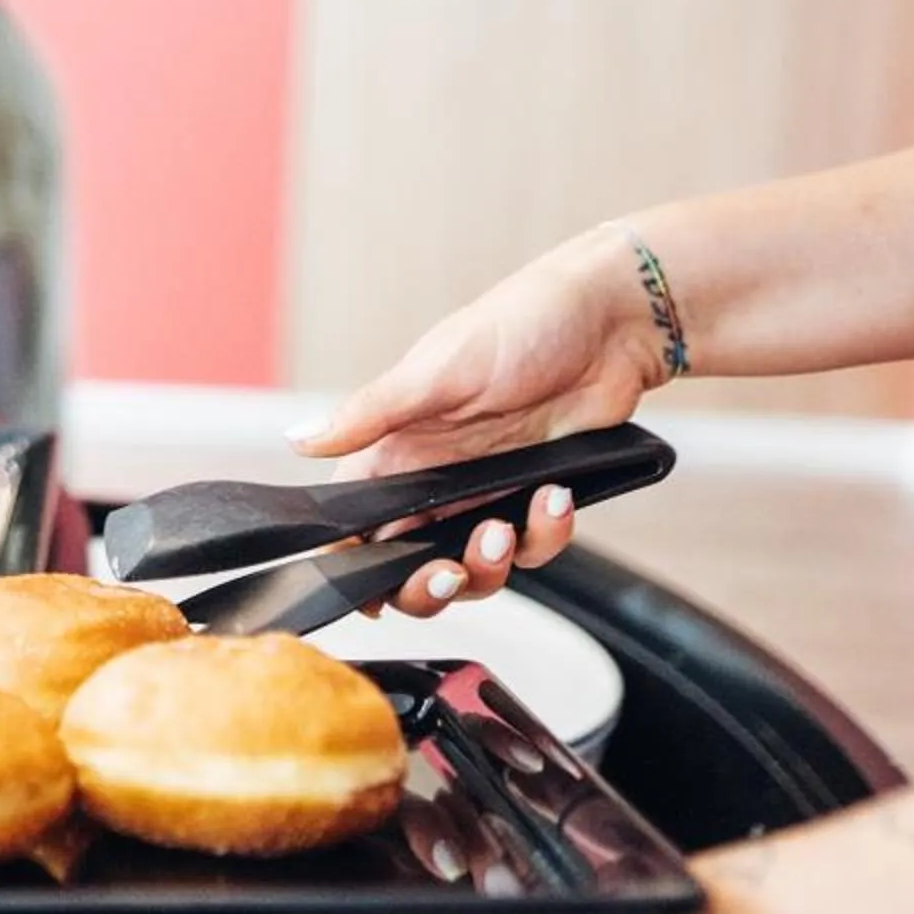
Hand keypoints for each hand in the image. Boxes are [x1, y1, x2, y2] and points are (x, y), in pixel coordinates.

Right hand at [297, 227, 671, 615]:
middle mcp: (435, 478)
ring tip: (506, 528)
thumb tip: (298, 441)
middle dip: (426, 586)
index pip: (354, 523)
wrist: (614, 321)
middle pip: (409, 565)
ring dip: (490, 566)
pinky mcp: (535, 495)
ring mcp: (487, 491)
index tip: (366, 593)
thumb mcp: (435, 371)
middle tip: (448, 573)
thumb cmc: (520, 325)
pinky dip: (545, 534)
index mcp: (396, 449)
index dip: (353, 565)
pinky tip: (555, 498)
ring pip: (474, 568)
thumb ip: (369, 415)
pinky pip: (533, 545)